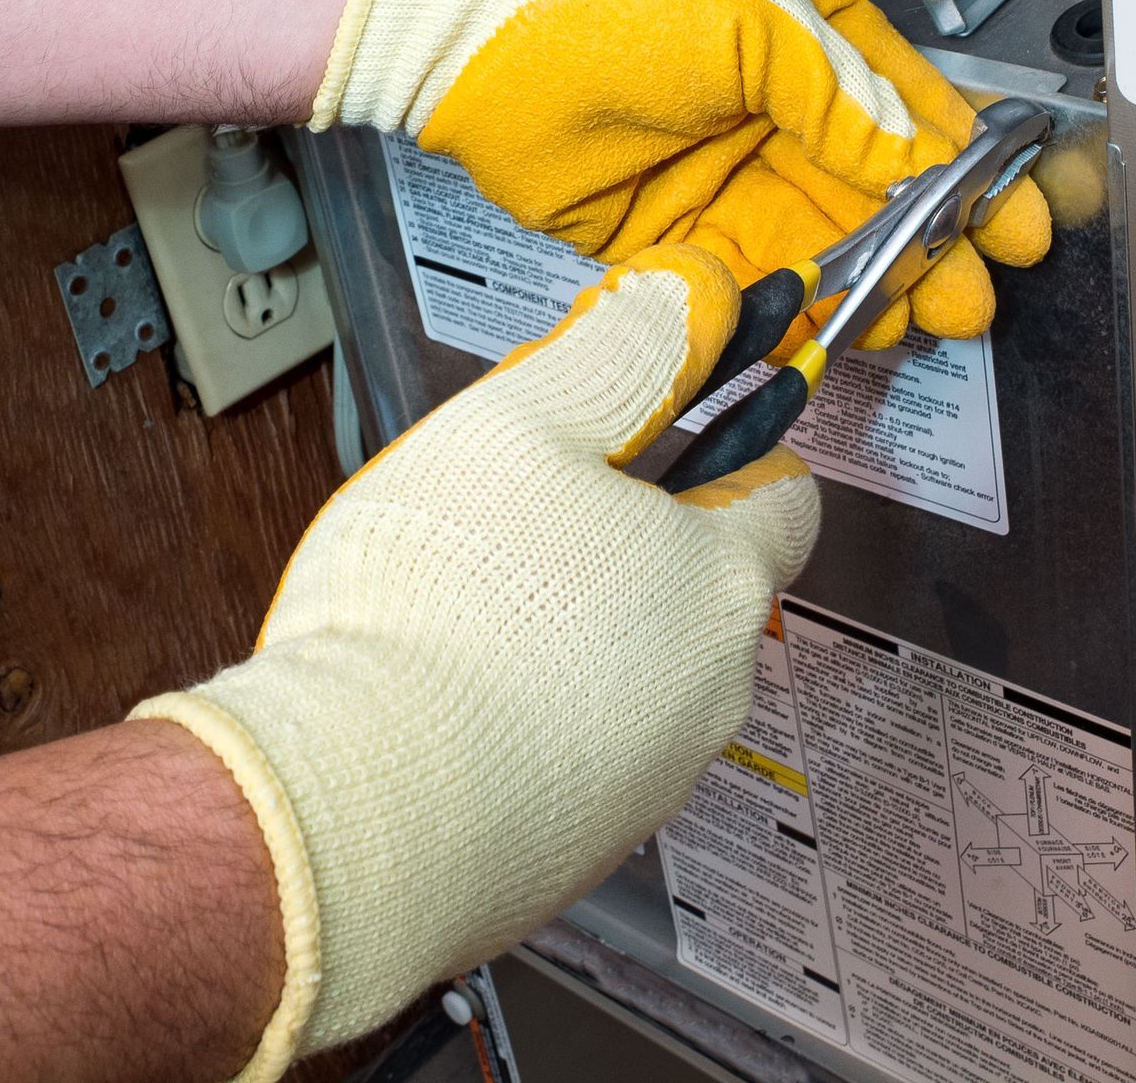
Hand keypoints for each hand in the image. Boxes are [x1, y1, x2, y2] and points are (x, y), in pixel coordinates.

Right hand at [134, 245, 818, 1078]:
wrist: (349, 814)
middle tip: (541, 499)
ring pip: (641, 661)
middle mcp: (711, 687)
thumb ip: (624, 349)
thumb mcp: (522, 422)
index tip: (687, 414)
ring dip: (582, 618)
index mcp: (720, 579)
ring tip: (477, 595)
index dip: (737, 437)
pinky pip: (583, 741)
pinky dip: (540, 704)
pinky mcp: (582, 838)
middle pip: (707, 579)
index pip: (786, 489)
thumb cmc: (430, 617)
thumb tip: (697, 298)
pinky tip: (459, 683)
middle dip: (636, 530)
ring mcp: (651, 775)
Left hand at [311, 0, 1050, 354]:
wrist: (471, 31)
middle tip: (975, 293)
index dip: (971, 169)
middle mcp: (774, 108)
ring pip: (825, 245)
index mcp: (807, 33)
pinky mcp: (675, 232)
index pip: (911, 110)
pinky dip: (797, 308)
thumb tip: (912, 157)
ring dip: (876, 284)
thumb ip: (839, 92)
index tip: (1019, 217)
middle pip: (878, 193)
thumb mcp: (750, 11)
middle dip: (935, 244)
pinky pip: (754, 279)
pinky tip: (840, 329)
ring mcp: (726, 172)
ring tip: (924, 320)